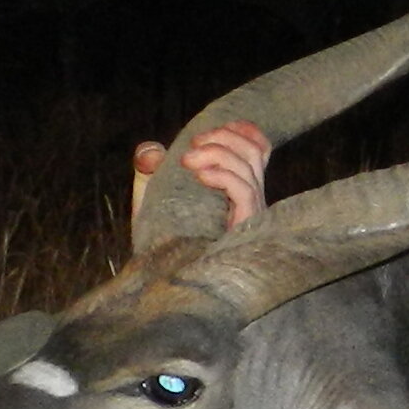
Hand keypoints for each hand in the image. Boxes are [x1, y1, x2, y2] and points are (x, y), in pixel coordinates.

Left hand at [130, 119, 271, 240]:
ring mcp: (250, 212)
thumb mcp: (153, 201)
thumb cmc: (166, 242)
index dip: (245, 131)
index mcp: (238, 189)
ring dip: (216, 153)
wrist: (169, 281)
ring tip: (187, 161)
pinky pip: (242, 189)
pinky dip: (221, 174)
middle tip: (192, 146)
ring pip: (247, 165)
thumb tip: (149, 149)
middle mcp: (251, 198)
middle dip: (223, 138)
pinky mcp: (245, 226)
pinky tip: (199, 176)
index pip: (260, 150)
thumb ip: (149, 173)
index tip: (219, 127)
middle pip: (254, 151)